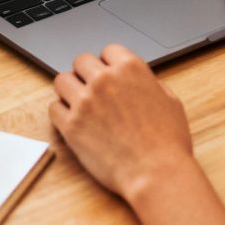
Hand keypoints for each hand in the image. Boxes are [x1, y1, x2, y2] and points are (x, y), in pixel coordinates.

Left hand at [50, 45, 193, 201]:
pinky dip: (61, 114)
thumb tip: (139, 81)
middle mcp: (104, 79)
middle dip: (87, 74)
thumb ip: (149, 83)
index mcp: (130, 68)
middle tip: (92, 90)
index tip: (109, 75)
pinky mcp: (71, 125)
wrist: (157, 174)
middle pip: (81, 61)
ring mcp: (85, 101)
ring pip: (61, 80)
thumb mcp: (170, 101)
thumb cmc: (168, 142)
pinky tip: (73, 121)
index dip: (109, 64)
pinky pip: (54, 108)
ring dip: (70, 90)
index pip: (108, 50)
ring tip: (79, 104)